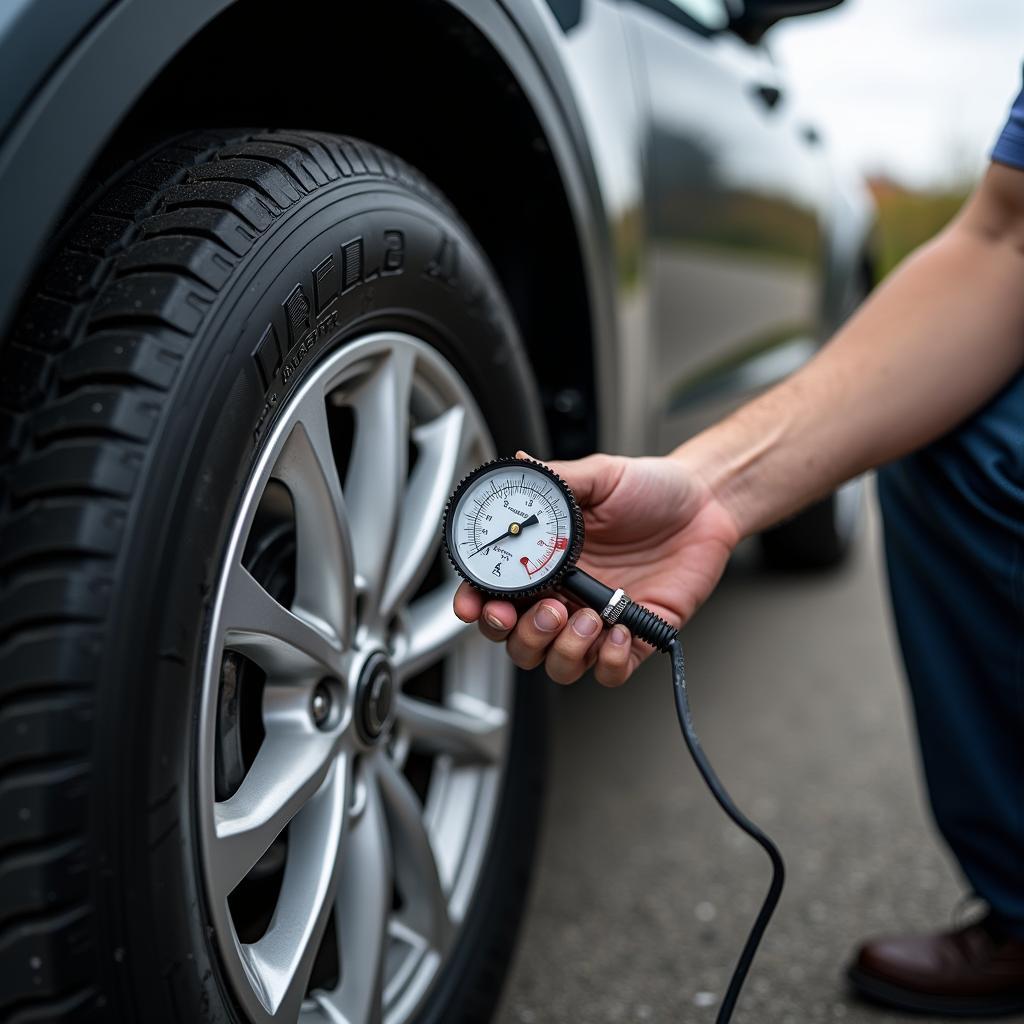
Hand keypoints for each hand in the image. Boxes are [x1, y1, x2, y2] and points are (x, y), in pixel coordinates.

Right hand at [453, 450, 739, 685]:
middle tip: (547, 610)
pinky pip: (610, 673)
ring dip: (564, 649)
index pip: (497, 596)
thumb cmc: (652, 489)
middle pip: (518, 642)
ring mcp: (598, 621)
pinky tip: (619, 629)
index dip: (478, 607)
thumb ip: (557, 479)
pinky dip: (609, 662)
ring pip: (558, 665)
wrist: (705, 503)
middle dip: (522, 635)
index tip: (475, 606)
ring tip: (586, 617)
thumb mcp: (600, 476)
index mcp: (546, 562)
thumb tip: (517, 463)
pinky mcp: (635, 637)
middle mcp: (566, 596)